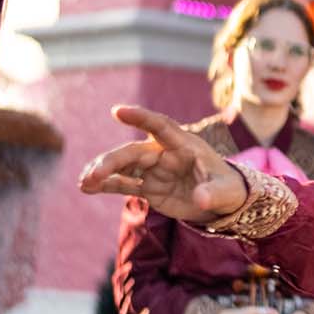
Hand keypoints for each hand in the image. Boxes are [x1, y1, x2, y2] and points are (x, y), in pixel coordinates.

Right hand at [78, 106, 246, 223]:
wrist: (223, 202)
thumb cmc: (228, 188)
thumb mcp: (226, 191)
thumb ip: (213, 193)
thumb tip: (201, 199)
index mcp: (185, 145)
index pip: (161, 126)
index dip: (140, 118)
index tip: (118, 111)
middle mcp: (165, 153)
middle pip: (133, 152)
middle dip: (112, 161)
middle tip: (94, 174)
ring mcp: (154, 169)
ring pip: (123, 166)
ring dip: (102, 172)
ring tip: (84, 183)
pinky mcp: (148, 186)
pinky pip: (123, 183)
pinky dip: (105, 185)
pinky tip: (86, 189)